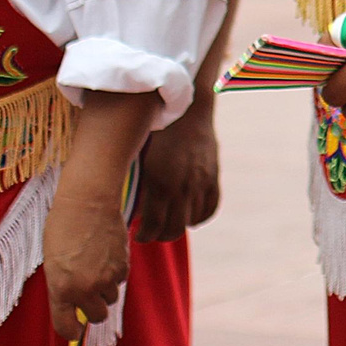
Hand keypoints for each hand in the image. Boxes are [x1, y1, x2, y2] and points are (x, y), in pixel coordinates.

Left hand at [43, 180, 134, 340]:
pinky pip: (120, 281)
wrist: (88, 201)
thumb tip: (74, 303)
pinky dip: (115, 273)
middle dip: (92, 308)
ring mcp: (106, 279)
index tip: (75, 330)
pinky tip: (106, 254)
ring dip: (105, 289)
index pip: (66, 328)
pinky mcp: (123, 267)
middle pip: (96, 317)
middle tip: (88, 292)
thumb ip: (63, 286)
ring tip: (96, 265)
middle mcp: (84, 288)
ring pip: (110, 298)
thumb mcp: (53, 261)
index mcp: (60, 289)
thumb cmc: (63, 226)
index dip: (71, 332)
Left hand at [131, 98, 220, 242]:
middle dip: (159, 236)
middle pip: (173, 230)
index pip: (152, 226)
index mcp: (159, 181)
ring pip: (191, 221)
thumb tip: (132, 209)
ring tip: (168, 222)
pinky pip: (209, 208)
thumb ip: (138, 185)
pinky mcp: (213, 177)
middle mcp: (182, 186)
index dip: (143, 237)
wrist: (188, 108)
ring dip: (178, 226)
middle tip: (151, 232)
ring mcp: (200, 182)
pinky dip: (199, 216)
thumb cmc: (156, 130)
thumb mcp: (140, 157)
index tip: (138, 236)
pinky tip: (189, 214)